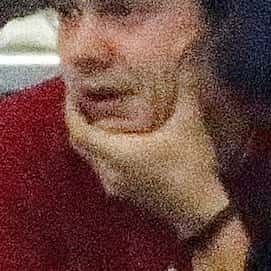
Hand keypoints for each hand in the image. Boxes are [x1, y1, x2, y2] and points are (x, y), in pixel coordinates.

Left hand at [63, 62, 231, 238]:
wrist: (201, 213)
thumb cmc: (189, 167)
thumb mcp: (188, 126)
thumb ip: (186, 91)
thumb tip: (186, 56)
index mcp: (114, 152)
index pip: (77, 129)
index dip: (70, 108)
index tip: (72, 88)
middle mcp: (106, 170)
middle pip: (79, 143)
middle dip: (78, 119)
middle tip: (85, 97)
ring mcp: (114, 184)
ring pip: (90, 156)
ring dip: (91, 136)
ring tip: (102, 113)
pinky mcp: (124, 192)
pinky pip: (102, 165)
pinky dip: (103, 149)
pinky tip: (120, 138)